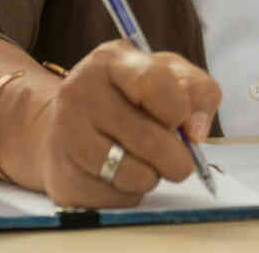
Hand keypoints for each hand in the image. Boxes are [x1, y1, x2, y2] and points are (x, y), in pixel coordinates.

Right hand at [29, 40, 220, 208]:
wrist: (68, 123)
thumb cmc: (130, 95)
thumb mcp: (169, 74)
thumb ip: (197, 91)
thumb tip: (196, 131)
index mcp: (111, 60)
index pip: (152, 82)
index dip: (179, 109)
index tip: (184, 122)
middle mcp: (79, 92)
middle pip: (149, 139)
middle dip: (177, 158)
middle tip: (181, 161)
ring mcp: (65, 135)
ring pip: (132, 175)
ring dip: (152, 176)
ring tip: (146, 162)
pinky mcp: (62, 176)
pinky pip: (114, 198)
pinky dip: (129, 193)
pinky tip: (119, 174)